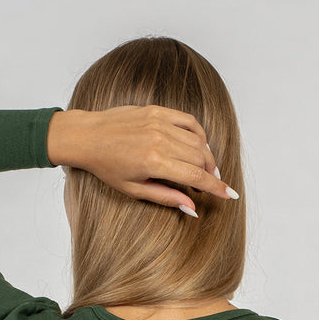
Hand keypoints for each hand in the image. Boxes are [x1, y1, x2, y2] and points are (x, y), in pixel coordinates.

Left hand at [46, 105, 238, 214]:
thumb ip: (166, 198)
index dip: (216, 187)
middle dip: (211, 172)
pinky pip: (189, 121)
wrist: (88, 136)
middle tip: (211, 183)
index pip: (196, 176)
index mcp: (154, 163)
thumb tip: (192, 208)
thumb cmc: (107, 167)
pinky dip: (198, 134)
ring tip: (204, 167)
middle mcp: (160, 140)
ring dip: (206, 155)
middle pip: (201, 157)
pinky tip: (197, 145)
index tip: (230, 195)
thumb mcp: (135, 190)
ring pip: (198, 140)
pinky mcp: (157, 110)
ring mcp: (159, 122)